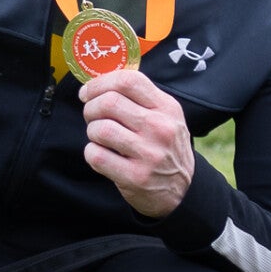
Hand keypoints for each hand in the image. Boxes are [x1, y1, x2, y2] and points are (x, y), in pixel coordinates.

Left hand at [79, 69, 193, 217]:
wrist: (182, 190)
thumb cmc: (165, 147)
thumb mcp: (166, 117)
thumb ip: (140, 99)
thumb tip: (99, 83)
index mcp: (167, 108)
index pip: (128, 81)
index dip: (100, 83)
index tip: (88, 92)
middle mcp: (160, 128)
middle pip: (109, 102)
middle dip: (91, 108)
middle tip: (92, 116)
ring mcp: (149, 154)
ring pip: (100, 129)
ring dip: (92, 132)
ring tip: (100, 138)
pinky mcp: (136, 177)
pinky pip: (96, 156)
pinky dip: (92, 153)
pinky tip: (102, 154)